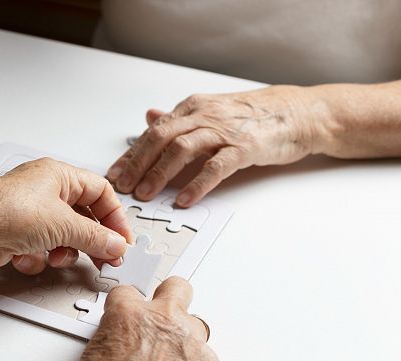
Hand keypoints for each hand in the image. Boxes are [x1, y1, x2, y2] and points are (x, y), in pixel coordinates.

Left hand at [0, 158, 134, 279]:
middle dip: (92, 240)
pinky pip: (39, 249)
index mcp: (57, 175)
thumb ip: (95, 236)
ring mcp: (28, 214)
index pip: (100, 192)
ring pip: (62, 236)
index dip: (115, 217)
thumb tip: (116, 243)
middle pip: (82, 217)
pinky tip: (26, 258)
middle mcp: (43, 191)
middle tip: (105, 259)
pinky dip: (36, 258)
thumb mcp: (62, 224)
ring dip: (62, 252)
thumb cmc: (2, 213)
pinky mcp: (15, 235)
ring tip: (56, 257)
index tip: (123, 241)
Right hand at [71, 278, 221, 360]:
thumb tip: (114, 342)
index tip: (126, 314)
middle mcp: (163, 319)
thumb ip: (109, 339)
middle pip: (177, 287)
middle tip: (160, 315)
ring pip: (195, 322)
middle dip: (169, 296)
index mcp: (128, 315)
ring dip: (184, 335)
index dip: (125, 305)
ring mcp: (190, 340)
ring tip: (170, 360)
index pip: (128, 292)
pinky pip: (206, 356)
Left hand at [108, 85, 319, 206]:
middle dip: (137, 163)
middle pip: (160, 138)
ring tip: (145, 194)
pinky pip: (215, 166)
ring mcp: (224, 131)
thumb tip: (149, 117)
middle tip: (122, 186)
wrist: (297, 113)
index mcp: (192, 108)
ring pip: (182, 149)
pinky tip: (184, 200)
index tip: (114, 174)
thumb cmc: (252, 116)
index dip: (131, 154)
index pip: (153, 132)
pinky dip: (197, 184)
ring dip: (159, 173)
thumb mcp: (211, 111)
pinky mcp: (245, 147)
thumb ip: (179, 118)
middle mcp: (203, 116)